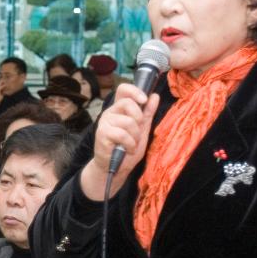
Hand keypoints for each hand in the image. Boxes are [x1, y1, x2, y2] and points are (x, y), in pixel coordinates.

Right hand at [79, 83, 158, 200]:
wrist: (115, 168)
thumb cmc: (127, 149)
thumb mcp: (142, 130)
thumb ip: (148, 113)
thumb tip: (154, 96)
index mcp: (119, 109)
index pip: (123, 89)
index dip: (135, 91)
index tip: (144, 100)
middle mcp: (110, 112)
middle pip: (127, 103)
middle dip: (139, 119)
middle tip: (137, 133)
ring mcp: (104, 122)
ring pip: (128, 121)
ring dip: (135, 137)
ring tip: (131, 144)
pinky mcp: (102, 133)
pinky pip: (122, 134)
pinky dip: (129, 144)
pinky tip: (127, 149)